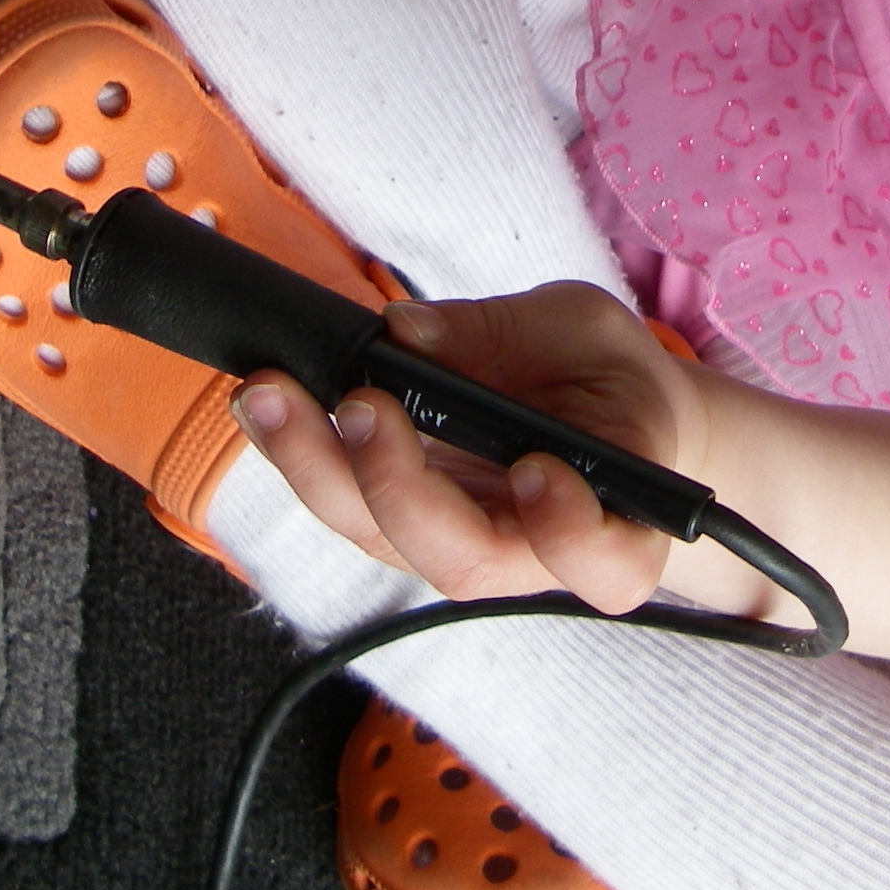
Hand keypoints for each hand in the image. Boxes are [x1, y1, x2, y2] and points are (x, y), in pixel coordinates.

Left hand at [232, 286, 709, 614]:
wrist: (606, 414)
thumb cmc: (611, 382)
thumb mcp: (583, 330)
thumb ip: (506, 333)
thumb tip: (409, 331)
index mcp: (619, 522)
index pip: (603, 559)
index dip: (566, 531)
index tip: (534, 471)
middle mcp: (531, 556)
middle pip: (462, 559)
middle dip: (398, 487)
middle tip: (361, 405)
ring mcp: (459, 546)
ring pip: (386, 540)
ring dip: (319, 469)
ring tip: (271, 393)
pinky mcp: (406, 526)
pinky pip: (350, 507)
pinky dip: (303, 454)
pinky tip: (270, 400)